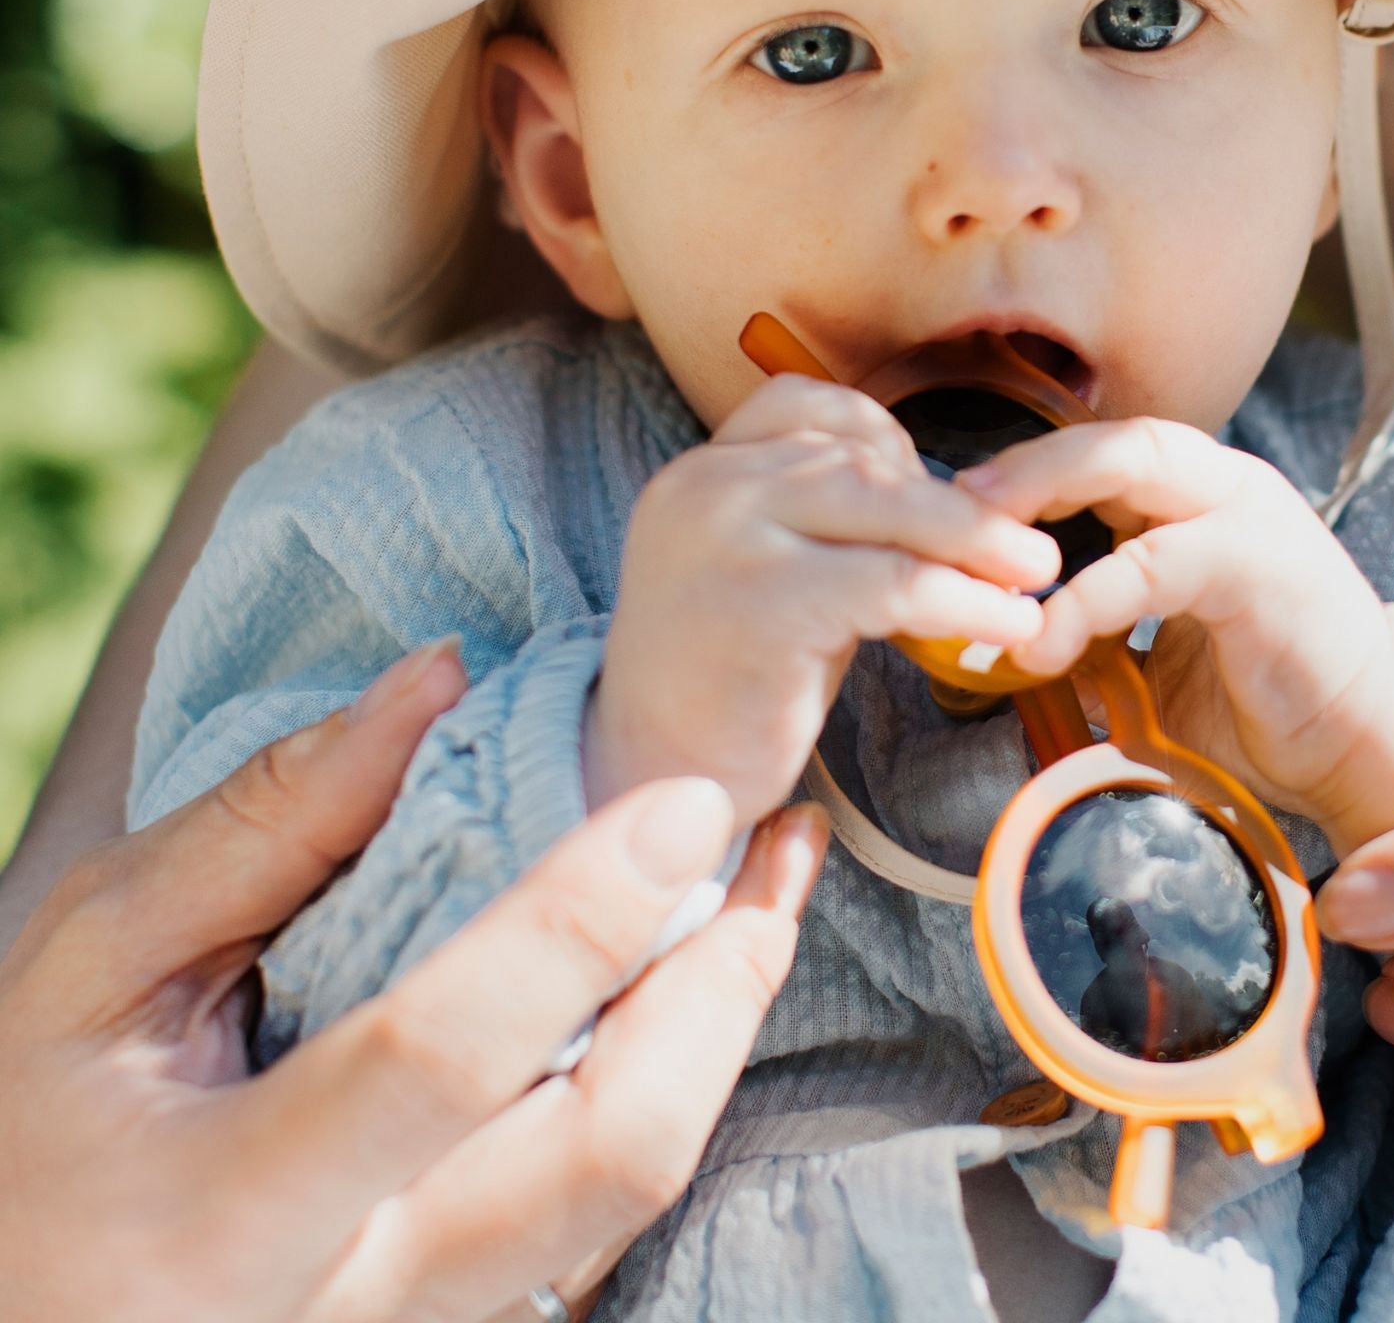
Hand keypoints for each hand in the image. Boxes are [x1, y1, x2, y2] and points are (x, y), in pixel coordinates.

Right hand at [0, 644, 827, 1321]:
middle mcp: (352, 1303)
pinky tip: (693, 981)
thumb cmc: (28, 1141)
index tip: (687, 799)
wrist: (25, 1313)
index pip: (442, 1056)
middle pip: (607, 1154)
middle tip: (773, 839)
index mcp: (227, 1214)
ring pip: (636, 1194)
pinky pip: (609, 1219)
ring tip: (766, 887)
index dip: (578, 918)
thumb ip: (261, 823)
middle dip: (720, 984)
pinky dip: (674, 1084)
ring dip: (725, 1026)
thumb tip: (436, 679)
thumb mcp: (87, 969)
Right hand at [586, 371, 1061, 822]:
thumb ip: (826, 518)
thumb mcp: (768, 569)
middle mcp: (706, 486)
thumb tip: (948, 501)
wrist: (649, 781)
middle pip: (859, 458)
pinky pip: (892, 584)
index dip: (890, 443)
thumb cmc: (729, 680)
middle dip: (956, 504)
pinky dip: (963, 600)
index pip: (808, 406)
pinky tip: (1005, 624)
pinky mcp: (764, 603)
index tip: (942, 496)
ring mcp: (728, 537)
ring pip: (884, 509)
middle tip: (1029, 546)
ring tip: (1035, 575)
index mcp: (702, 469)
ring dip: (976, 544)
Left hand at [956, 418, 1393, 850]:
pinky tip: (1040, 639)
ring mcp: (1249, 514)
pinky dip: (1089, 595)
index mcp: (1195, 499)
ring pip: (1133, 466)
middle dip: (1021, 466)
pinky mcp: (1263, 565)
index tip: (948, 512)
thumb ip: (1088, 638)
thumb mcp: (1152, 661)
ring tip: (979, 551)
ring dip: (1045, 499)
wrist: (1367, 741)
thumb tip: (995, 646)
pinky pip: (1158, 560)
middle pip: (1107, 439)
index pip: (1096, 454)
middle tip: (945, 507)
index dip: (1022, 474)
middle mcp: (1223, 485)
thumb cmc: (1260, 701)